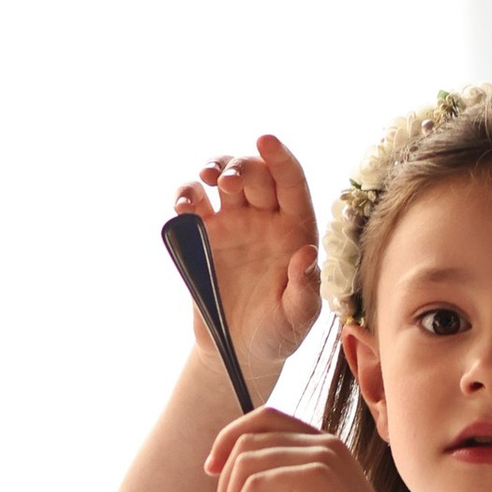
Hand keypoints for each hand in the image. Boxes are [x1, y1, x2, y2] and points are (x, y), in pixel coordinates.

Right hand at [171, 135, 322, 391]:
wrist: (238, 351)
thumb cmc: (278, 335)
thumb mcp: (296, 320)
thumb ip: (304, 290)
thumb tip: (307, 254)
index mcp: (295, 230)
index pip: (291, 184)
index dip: (281, 158)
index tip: (267, 140)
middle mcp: (265, 219)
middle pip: (255, 174)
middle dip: (242, 166)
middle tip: (229, 179)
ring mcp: (232, 223)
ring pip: (222, 179)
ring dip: (214, 168)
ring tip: (205, 177)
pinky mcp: (202, 235)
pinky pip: (193, 204)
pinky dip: (186, 196)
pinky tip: (184, 205)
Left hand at [207, 407, 416, 491]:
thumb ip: (281, 482)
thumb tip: (233, 470)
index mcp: (324, 445)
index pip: (264, 417)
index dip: (228, 439)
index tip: (213, 471)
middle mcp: (324, 443)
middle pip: (247, 438)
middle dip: (227, 482)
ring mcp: (322, 459)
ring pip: (245, 461)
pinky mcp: (315, 481)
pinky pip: (254, 484)